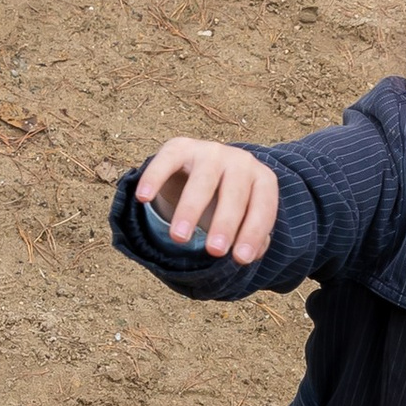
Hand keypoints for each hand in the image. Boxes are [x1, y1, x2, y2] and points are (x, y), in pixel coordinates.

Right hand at [136, 137, 277, 266]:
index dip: (253, 233)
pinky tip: (143, 198)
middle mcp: (240, 161)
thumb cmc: (225, 202)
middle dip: (225, 223)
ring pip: (202, 181)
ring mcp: (210, 151)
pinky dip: (154, 178)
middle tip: (215, 251)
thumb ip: (250, 238)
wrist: (199, 168)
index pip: (262, 207)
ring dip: (190, 210)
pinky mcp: (180, 147)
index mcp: (261, 180)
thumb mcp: (243, 219)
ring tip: (179, 238)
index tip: (240, 259)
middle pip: (234, 193)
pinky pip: (166, 161)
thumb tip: (247, 254)